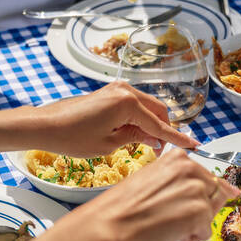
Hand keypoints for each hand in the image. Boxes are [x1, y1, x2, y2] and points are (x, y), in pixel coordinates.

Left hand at [31, 80, 196, 156]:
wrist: (45, 125)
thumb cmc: (73, 137)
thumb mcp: (109, 144)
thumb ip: (137, 139)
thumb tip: (155, 140)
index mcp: (128, 103)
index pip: (160, 126)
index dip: (178, 138)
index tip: (195, 146)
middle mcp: (126, 91)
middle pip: (159, 111)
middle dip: (164, 130)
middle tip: (160, 152)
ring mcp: (118, 89)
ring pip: (148, 107)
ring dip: (152, 124)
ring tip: (146, 146)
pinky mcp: (110, 92)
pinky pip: (135, 104)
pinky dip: (140, 118)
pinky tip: (135, 134)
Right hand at [72, 149, 240, 240]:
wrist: (107, 224)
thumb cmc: (122, 207)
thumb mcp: (152, 180)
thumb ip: (181, 181)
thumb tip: (223, 189)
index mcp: (179, 158)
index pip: (208, 177)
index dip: (197, 196)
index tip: (186, 204)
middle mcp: (192, 169)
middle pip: (214, 194)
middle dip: (198, 209)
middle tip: (169, 216)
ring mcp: (197, 190)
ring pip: (210, 213)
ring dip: (193, 224)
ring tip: (167, 224)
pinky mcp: (200, 212)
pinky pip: (206, 231)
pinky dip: (191, 238)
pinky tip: (169, 234)